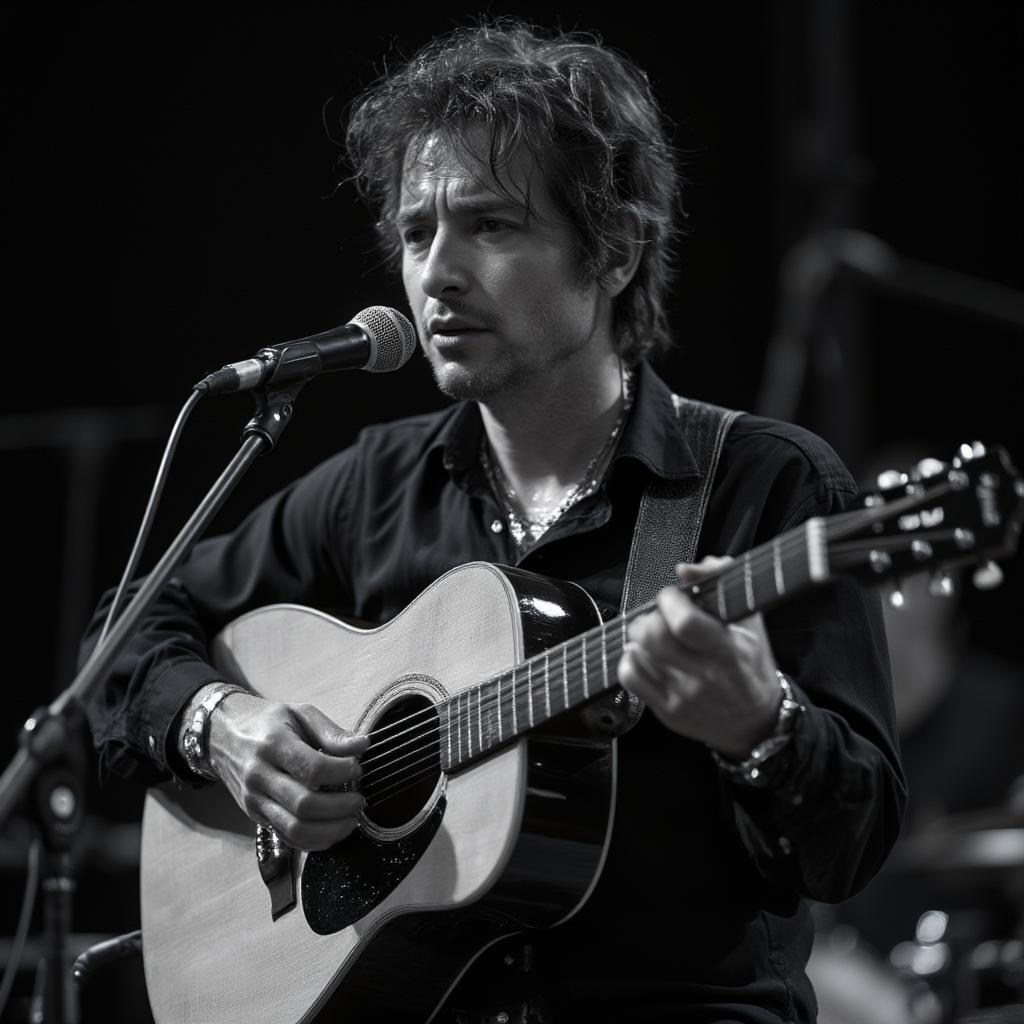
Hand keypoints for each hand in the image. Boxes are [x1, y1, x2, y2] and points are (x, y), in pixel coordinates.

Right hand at [207, 693, 367, 849]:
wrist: (221, 734)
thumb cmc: (266, 722)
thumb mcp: (299, 713)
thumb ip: (331, 732)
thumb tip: (362, 746)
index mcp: (273, 745)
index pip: (312, 768)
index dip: (341, 773)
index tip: (357, 769)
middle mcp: (260, 775)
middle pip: (304, 804)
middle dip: (339, 807)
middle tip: (359, 799)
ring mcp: (254, 799)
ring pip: (295, 828)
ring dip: (330, 830)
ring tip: (351, 820)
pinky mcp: (254, 815)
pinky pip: (286, 837)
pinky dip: (313, 841)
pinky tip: (331, 832)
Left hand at [617, 556, 781, 758]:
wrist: (755, 722)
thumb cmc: (750, 664)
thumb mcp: (749, 621)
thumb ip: (721, 583)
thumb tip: (686, 570)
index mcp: (730, 652)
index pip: (686, 623)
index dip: (670, 601)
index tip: (673, 596)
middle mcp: (705, 677)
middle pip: (654, 637)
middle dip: (650, 616)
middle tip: (660, 615)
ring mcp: (683, 697)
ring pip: (639, 653)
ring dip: (641, 636)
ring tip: (656, 636)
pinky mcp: (667, 712)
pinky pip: (630, 677)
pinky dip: (631, 658)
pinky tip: (646, 655)